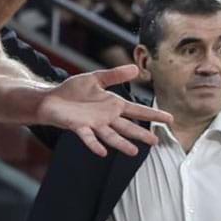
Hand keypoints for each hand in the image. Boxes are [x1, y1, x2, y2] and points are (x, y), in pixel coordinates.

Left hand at [36, 65, 171, 156]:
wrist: (51, 99)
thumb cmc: (73, 90)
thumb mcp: (96, 78)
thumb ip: (115, 75)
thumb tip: (136, 68)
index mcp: (112, 104)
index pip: (136, 110)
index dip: (152, 114)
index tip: (169, 119)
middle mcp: (106, 117)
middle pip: (127, 127)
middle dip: (141, 134)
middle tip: (156, 142)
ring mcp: (93, 124)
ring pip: (110, 135)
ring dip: (121, 143)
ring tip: (133, 152)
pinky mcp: (78, 126)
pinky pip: (88, 137)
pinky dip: (95, 145)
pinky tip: (103, 152)